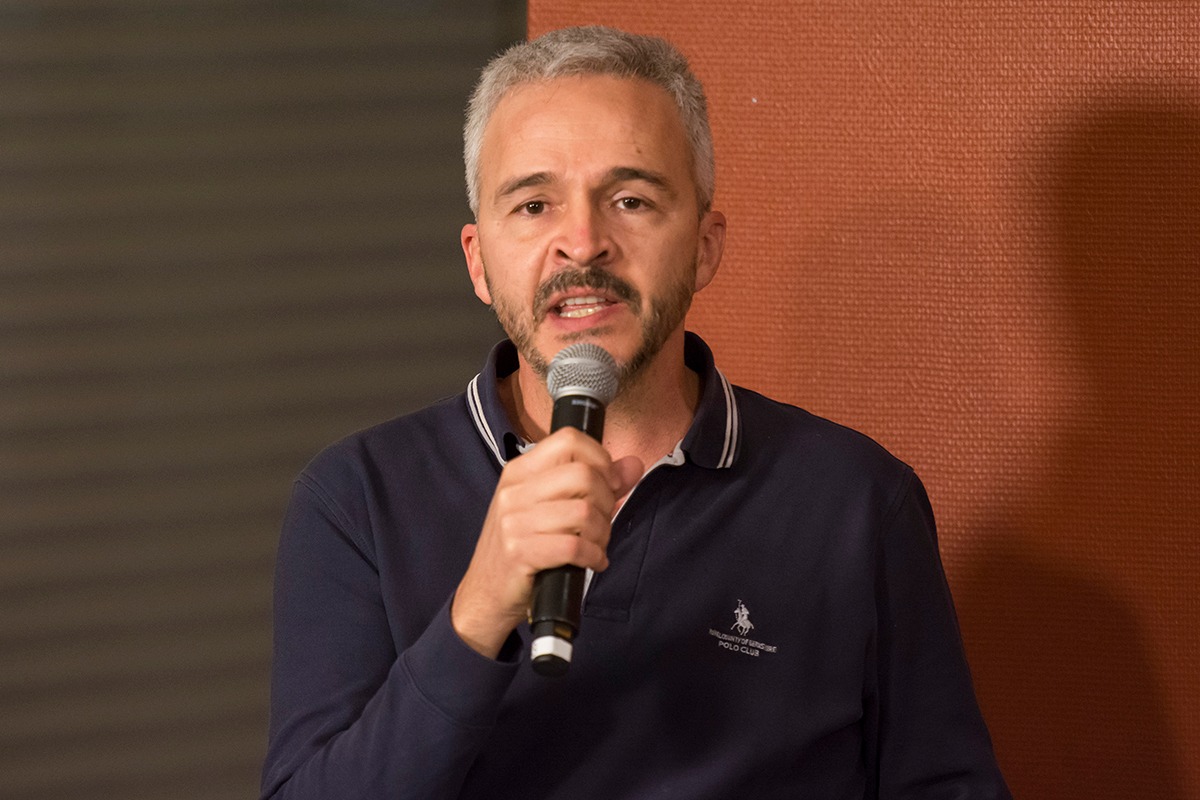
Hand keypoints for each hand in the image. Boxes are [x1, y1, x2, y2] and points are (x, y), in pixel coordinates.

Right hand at [451, 427, 643, 657]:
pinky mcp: (520, 553)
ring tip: (596, 545)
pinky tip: (592, 562)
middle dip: (606, 500)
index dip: (600, 459)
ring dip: (601, 533)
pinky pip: (574, 546)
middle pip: (583, 474)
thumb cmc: (522, 545)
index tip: (609, 483)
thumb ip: (597, 483)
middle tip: (602, 520)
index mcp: (520, 471)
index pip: (568, 440)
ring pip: (583, 512)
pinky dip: (593, 556)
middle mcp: (514, 491)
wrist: (485, 592)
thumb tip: (634, 464)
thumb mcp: (552, 507)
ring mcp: (514, 522)